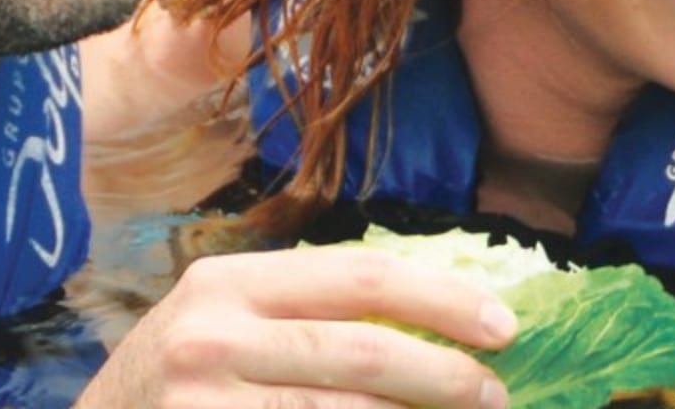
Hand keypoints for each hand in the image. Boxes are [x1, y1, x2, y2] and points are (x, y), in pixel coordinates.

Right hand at [74, 244, 515, 408]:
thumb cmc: (172, 385)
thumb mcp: (221, 324)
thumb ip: (305, 312)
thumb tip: (437, 320)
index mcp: (228, 283)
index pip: (360, 278)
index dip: (443, 301)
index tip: (502, 326)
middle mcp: (213, 337)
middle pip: (365, 351)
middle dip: (447, 377)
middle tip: (496, 395)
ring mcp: (206, 404)